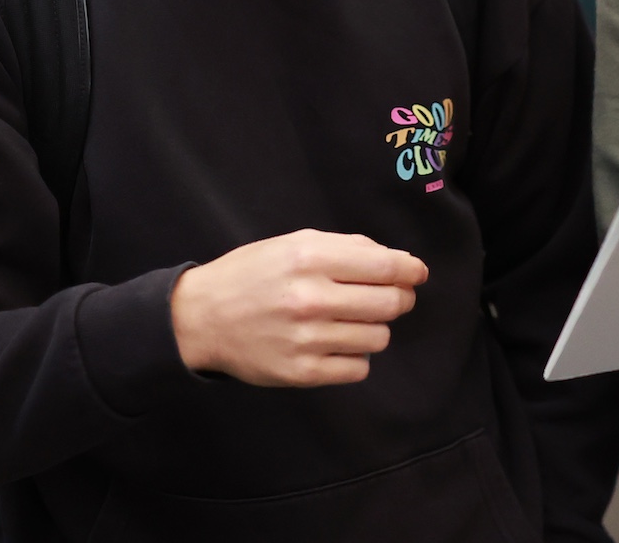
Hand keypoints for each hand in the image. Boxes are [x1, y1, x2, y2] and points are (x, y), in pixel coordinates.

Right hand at [170, 229, 427, 386]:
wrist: (201, 318)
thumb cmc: (254, 274)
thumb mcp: (295, 243)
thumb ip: (348, 247)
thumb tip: (401, 263)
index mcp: (310, 259)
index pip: (385, 266)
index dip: (410, 270)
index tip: (417, 273)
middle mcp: (310, 299)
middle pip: (389, 304)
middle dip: (398, 299)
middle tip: (391, 298)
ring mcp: (306, 340)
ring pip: (378, 338)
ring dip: (374, 329)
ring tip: (352, 321)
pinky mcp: (300, 374)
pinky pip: (358, 369)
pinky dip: (355, 357)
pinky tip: (336, 344)